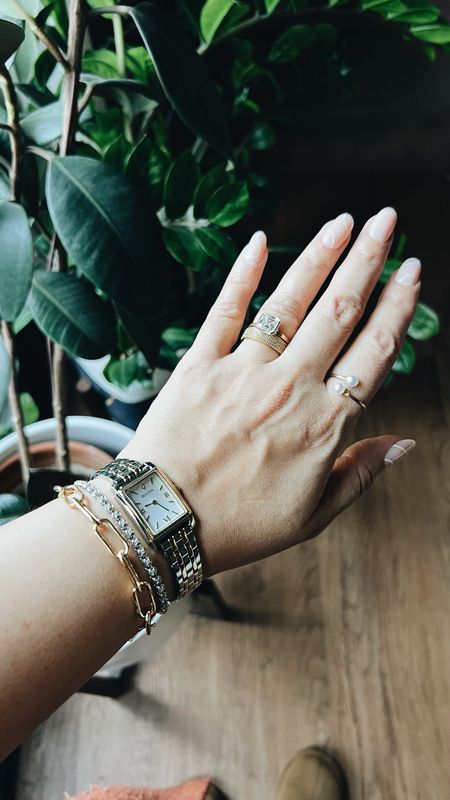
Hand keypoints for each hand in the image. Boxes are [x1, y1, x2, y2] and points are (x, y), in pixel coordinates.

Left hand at [121, 207, 418, 576]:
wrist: (161, 524)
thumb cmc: (239, 525)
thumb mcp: (312, 516)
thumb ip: (359, 473)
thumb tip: (404, 443)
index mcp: (323, 424)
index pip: (374, 350)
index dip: (398, 306)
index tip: (412, 272)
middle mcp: (289, 388)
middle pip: (339, 312)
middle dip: (368, 260)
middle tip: (388, 222)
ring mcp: (242, 372)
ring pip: (289, 302)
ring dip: (319, 256)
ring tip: (343, 221)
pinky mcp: (198, 365)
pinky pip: (224, 311)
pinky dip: (241, 274)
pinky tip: (257, 240)